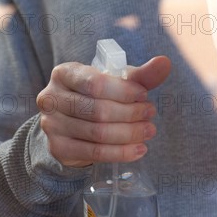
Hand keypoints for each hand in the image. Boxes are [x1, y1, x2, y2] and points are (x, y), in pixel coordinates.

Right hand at [36, 56, 170, 166]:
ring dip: (129, 133)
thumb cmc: (96, 94)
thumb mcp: (115, 81)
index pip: (94, 83)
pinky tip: (139, 149)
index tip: (144, 94)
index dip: (123, 90)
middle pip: (97, 110)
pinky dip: (120, 152)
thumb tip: (164, 62)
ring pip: (97, 133)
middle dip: (130, 113)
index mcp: (63, 73)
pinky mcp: (58, 148)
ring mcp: (52, 124)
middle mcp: (51, 97)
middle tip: (150, 114)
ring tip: (149, 130)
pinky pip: (94, 153)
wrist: (69, 122)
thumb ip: (139, 74)